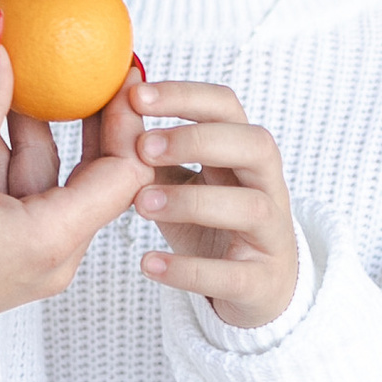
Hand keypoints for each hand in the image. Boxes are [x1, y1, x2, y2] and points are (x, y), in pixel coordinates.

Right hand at [0, 8, 140, 337]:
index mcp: (53, 239)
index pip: (125, 172)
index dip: (128, 118)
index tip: (119, 71)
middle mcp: (55, 249)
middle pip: (92, 168)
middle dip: (81, 110)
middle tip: (78, 58)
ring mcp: (32, 248)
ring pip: (45, 170)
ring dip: (24, 120)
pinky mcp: (7, 243)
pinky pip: (18, 184)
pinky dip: (0, 146)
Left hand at [123, 78, 300, 328]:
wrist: (256, 286)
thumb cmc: (211, 223)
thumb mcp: (180, 181)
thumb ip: (151, 151)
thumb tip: (111, 104)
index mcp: (244, 153)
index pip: (227, 108)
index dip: (186, 96)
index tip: (136, 95)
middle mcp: (267, 186)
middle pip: (255, 145)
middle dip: (198, 140)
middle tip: (142, 147)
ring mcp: (270, 234)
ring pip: (250, 207)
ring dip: (192, 201)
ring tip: (140, 205)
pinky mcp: (261, 282)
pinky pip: (232, 274)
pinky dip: (188, 270)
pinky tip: (148, 263)